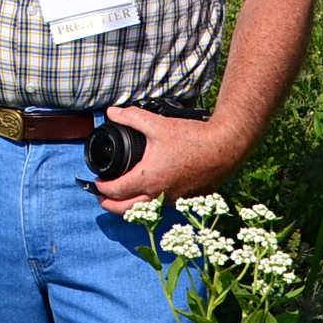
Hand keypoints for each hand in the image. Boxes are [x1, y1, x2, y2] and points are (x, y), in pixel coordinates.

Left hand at [92, 106, 252, 212]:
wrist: (225, 147)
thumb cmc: (192, 137)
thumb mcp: (157, 124)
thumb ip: (131, 117)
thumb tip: (111, 112)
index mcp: (148, 178)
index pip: (115, 191)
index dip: (101, 188)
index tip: (97, 182)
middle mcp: (159, 194)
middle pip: (125, 210)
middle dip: (109, 204)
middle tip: (102, 197)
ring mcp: (174, 199)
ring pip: (145, 210)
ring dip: (130, 206)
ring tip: (123, 196)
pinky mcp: (187, 199)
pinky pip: (163, 206)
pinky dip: (151, 203)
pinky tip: (150, 192)